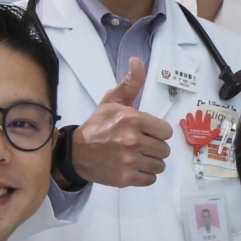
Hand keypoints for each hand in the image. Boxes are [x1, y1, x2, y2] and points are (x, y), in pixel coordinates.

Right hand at [69, 57, 172, 186]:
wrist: (75, 152)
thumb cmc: (97, 125)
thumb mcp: (112, 101)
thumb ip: (130, 83)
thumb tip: (137, 61)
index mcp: (132, 120)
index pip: (166, 131)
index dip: (158, 132)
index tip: (147, 131)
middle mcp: (132, 140)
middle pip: (164, 149)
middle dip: (155, 147)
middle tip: (140, 144)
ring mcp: (129, 161)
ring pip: (159, 165)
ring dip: (151, 161)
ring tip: (137, 156)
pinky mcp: (125, 178)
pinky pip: (151, 179)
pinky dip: (145, 175)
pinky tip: (134, 166)